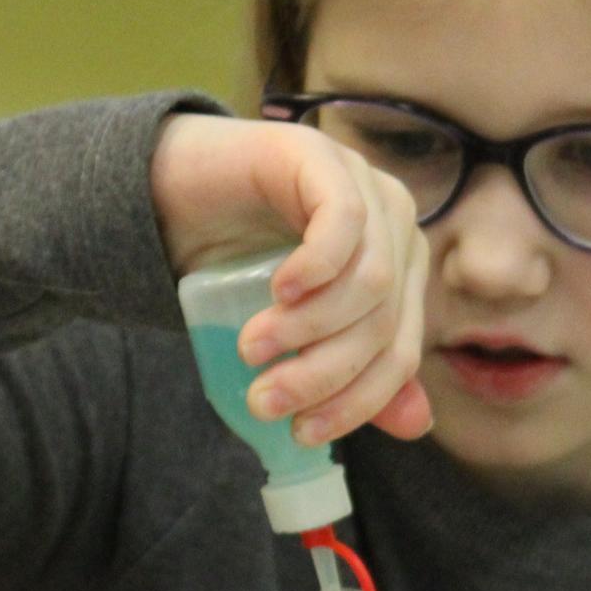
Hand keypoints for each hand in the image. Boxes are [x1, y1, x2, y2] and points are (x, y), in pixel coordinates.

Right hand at [149, 112, 433, 445]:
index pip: (400, 352)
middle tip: (265, 399)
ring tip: (253, 348)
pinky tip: (278, 290)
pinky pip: (343, 220)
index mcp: (399, 271)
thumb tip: (415, 426)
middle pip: (383, 322)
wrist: (175, 190)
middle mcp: (395, 227)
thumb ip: (352, 370)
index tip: (302, 433)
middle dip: (323, 373)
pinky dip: (315, 267)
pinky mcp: (322, 157)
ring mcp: (364, 185)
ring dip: (308, 328)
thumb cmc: (235, 261)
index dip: (357, 401)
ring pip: (369, 281)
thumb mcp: (295, 330)